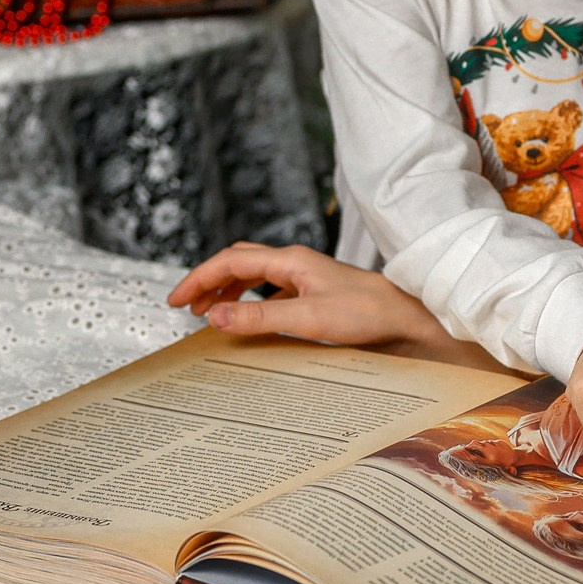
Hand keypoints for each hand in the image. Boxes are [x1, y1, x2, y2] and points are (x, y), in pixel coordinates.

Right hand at [167, 242, 468, 357]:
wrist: (408, 319)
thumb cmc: (366, 314)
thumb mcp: (306, 319)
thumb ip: (258, 318)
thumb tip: (213, 316)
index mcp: (290, 261)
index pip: (230, 261)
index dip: (198, 278)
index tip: (174, 300)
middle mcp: (295, 264)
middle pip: (239, 263)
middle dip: (208, 281)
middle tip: (184, 306)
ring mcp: (306, 278)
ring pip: (255, 276)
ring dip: (228, 292)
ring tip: (209, 313)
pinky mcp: (316, 294)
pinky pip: (272, 292)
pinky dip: (251, 304)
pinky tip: (251, 322)